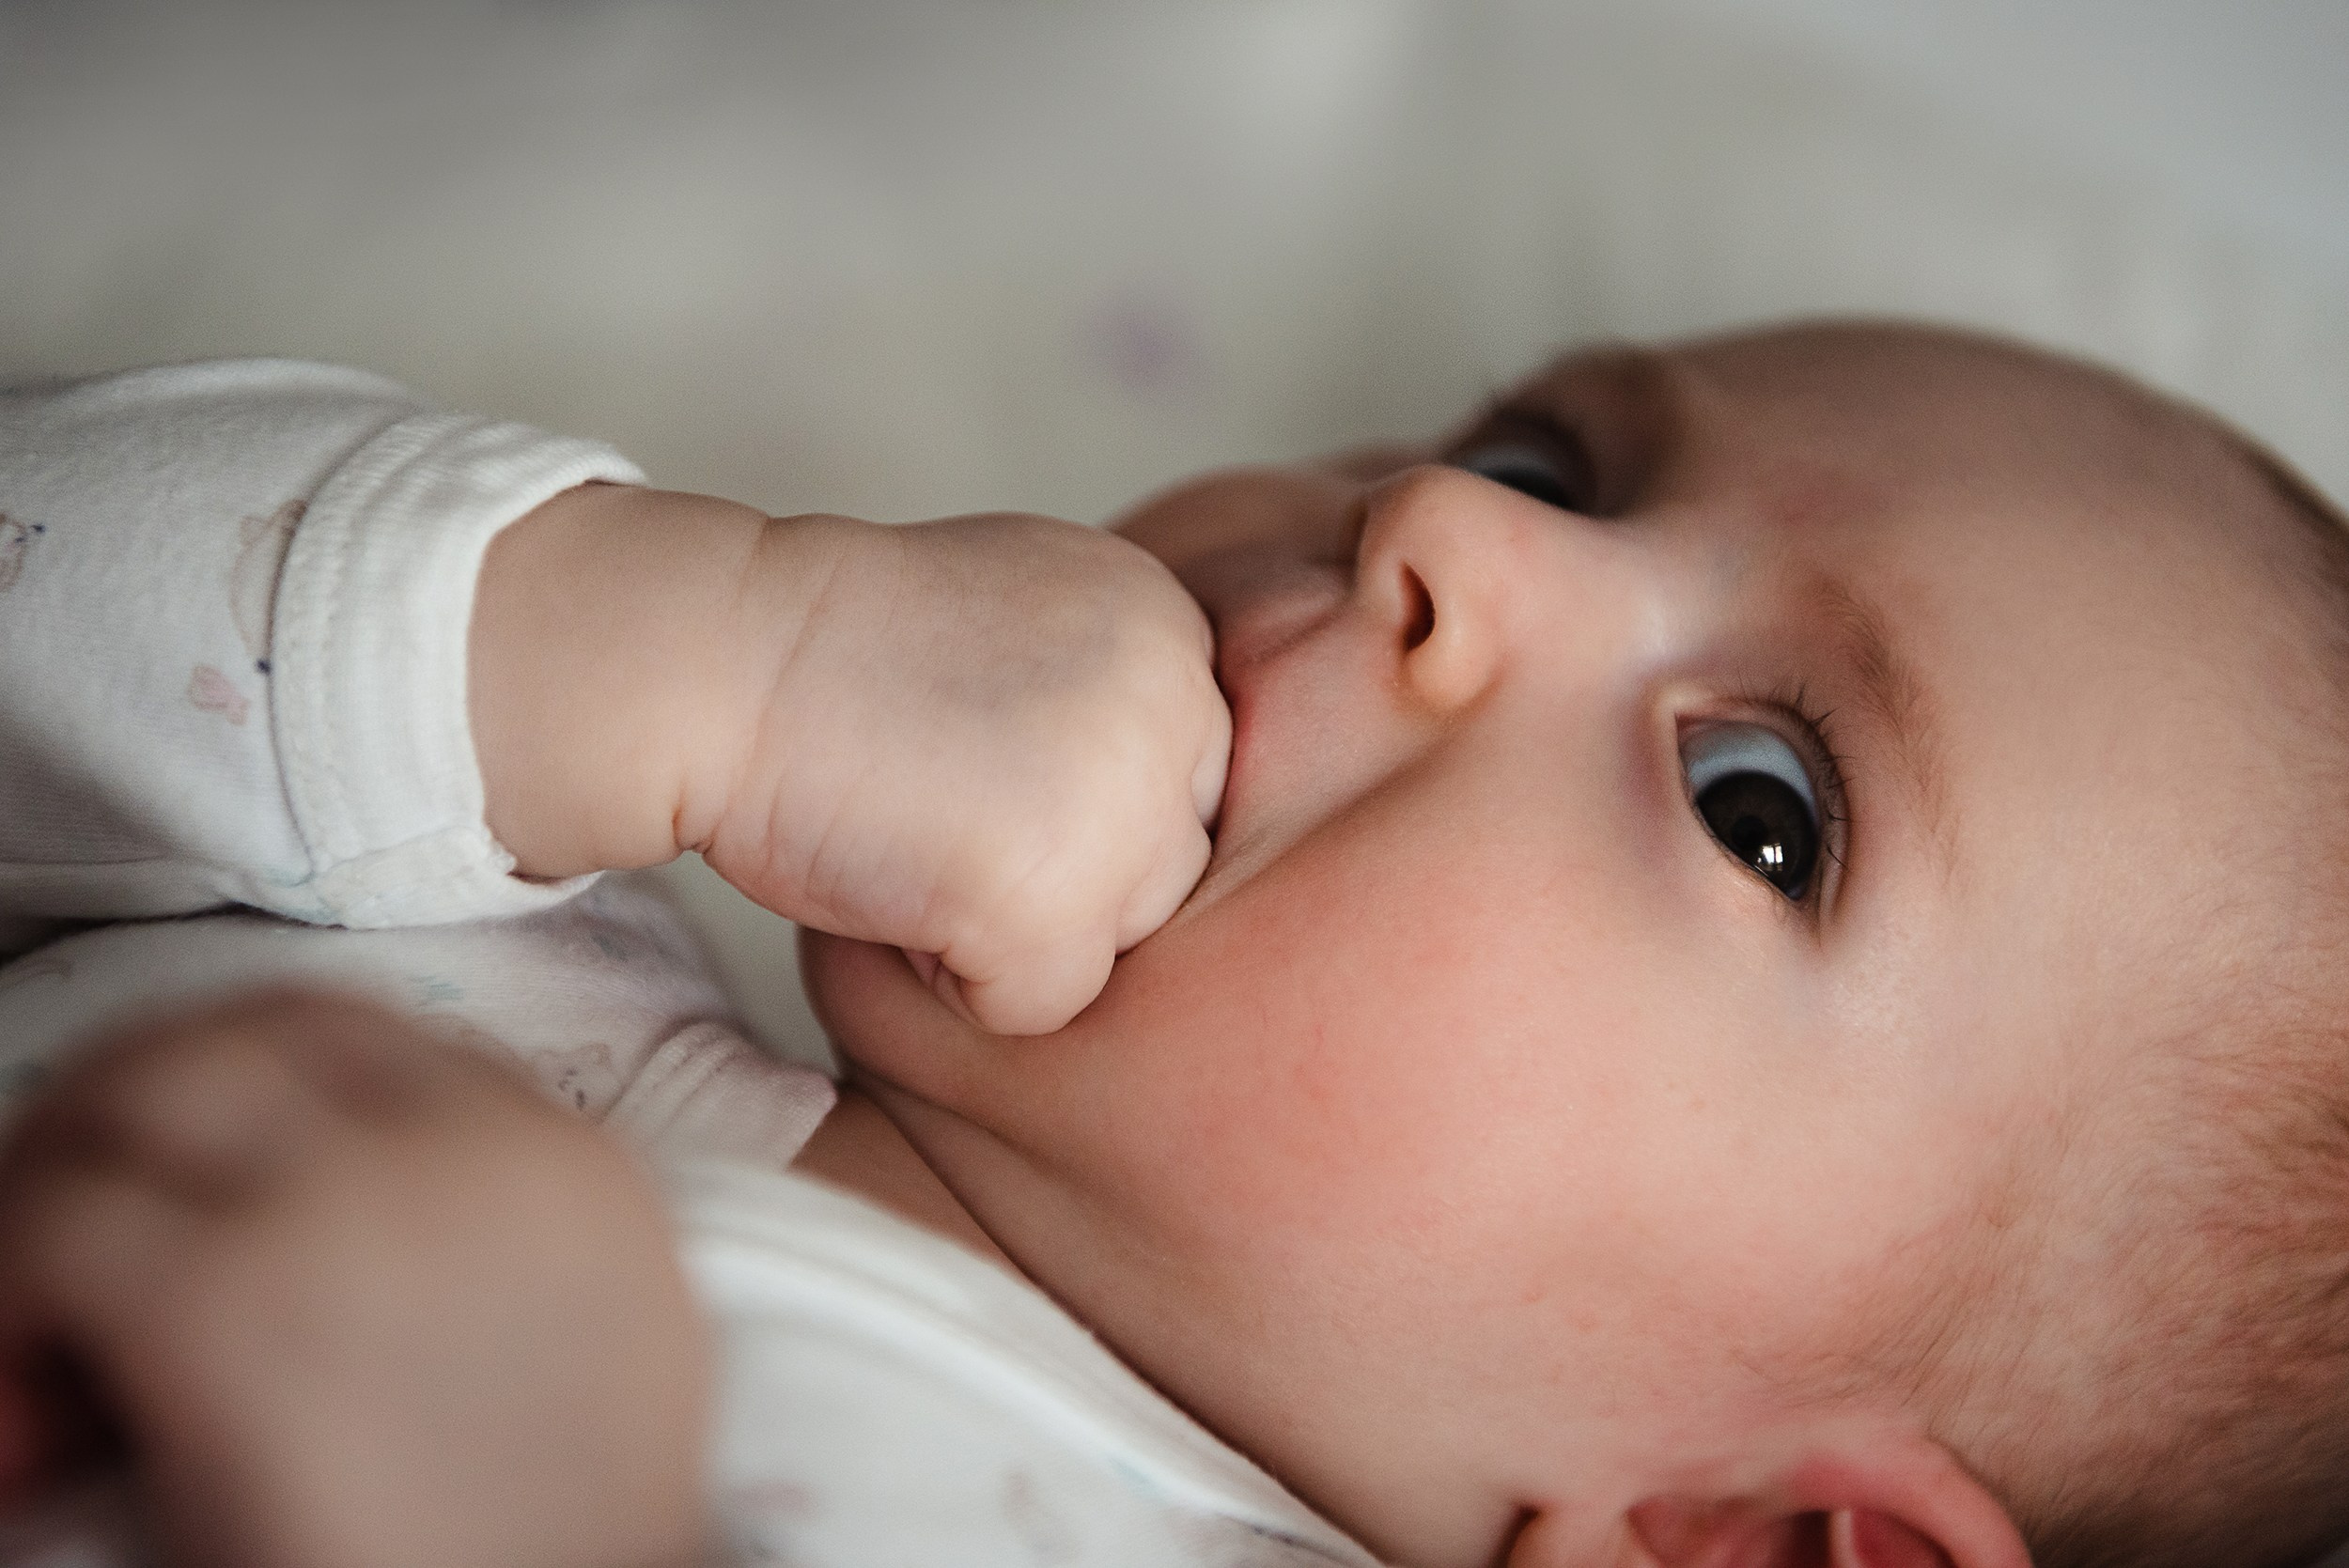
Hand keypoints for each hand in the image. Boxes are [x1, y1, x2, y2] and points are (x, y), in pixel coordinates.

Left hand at [0, 991, 709, 1567]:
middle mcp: (470, 1145)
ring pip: (146, 1083)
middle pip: (262, 1028)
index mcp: (569, 1165)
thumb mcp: (603, 1346)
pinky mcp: (230, 1289)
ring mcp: (349, 1196)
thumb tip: (351, 1225)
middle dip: (147, 1106)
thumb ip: (507, 1240)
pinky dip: (10, 1290)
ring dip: (68, 1172)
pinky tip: (24, 1402)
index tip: (204, 1196)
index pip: (384, 1045)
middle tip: (81, 1221)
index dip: (260, 1106)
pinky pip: (61, 1220)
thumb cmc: (561, 1539)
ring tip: (38, 1306)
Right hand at [474, 488, 1230, 1036]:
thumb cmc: (831, 656)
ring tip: (915, 833)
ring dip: (1013, 922)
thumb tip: (1168, 805)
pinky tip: (894, 882)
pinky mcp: (1057, 895)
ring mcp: (1124, 798)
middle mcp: (1174, 700)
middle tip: (936, 798)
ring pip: (1119, 942)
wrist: (710, 663)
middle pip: (1166, 870)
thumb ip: (1111, 693)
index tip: (970, 759)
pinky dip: (957, 980)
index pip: (1180, 786)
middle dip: (1058, 867)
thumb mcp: (1022, 621)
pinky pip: (1044, 1003)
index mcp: (1167, 624)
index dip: (1068, 803)